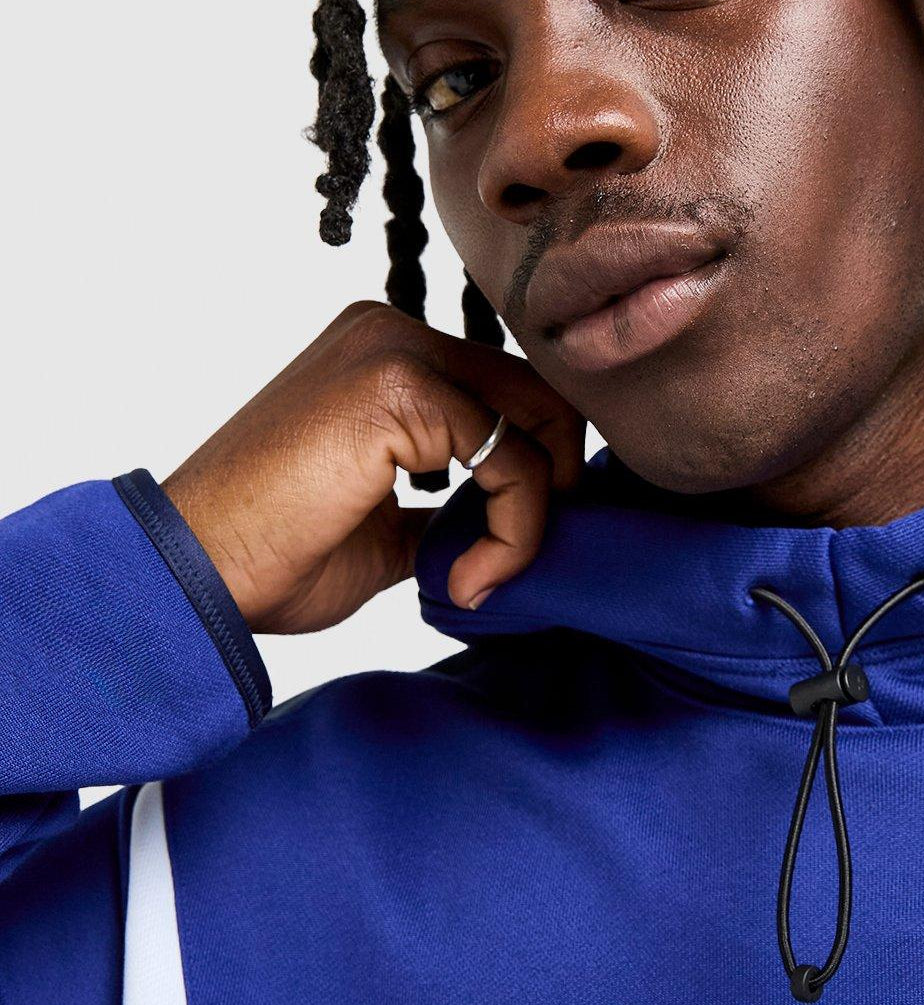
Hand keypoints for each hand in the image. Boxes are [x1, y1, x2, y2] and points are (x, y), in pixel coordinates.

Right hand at [161, 301, 585, 633]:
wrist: (197, 573)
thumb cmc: (274, 556)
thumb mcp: (385, 524)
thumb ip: (448, 505)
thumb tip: (508, 524)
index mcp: (383, 354)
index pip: (509, 394)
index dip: (538, 471)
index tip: (508, 551)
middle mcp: (391, 332)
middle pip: (537, 394)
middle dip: (552, 484)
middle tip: (514, 561)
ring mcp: (394, 350)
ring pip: (535, 423)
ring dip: (531, 517)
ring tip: (480, 578)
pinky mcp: (399, 387)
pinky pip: (512, 457)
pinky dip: (514, 530)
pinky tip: (467, 579)